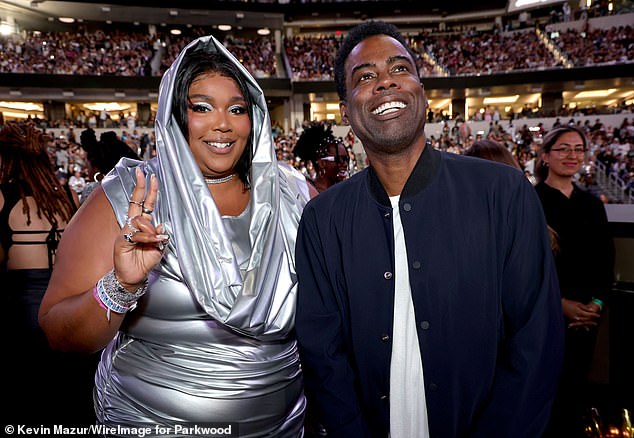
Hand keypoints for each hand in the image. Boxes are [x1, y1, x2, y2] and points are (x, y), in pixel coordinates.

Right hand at [113, 167, 167, 289]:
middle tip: (143, 173)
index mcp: (143, 225)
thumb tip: (162, 227)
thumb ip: (160, 236)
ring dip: (151, 230)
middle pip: (136, 202)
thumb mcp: (158, 248)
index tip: (151, 177)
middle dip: (140, 187)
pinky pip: (136, 234)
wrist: (134, 277)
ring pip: (140, 221)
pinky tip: (152, 243)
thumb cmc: (145, 262)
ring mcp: (126, 232)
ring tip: (155, 242)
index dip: (149, 191)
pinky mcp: (122, 240)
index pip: (145, 204)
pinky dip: (147, 238)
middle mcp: (133, 225)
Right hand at [561, 298, 600, 329]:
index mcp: (580, 312)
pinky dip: (577, 327)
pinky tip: (577, 329)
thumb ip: (585, 307)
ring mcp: (574, 319)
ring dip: (585, 326)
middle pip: (586, 321)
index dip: (594, 315)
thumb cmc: (569, 303)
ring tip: (588, 329)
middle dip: (591, 322)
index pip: (589, 315)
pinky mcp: (571, 319)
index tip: (598, 316)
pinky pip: (575, 324)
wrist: (561, 305)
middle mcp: (577, 317)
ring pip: (581, 324)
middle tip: (595, 324)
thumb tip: (591, 310)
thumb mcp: (578, 303)